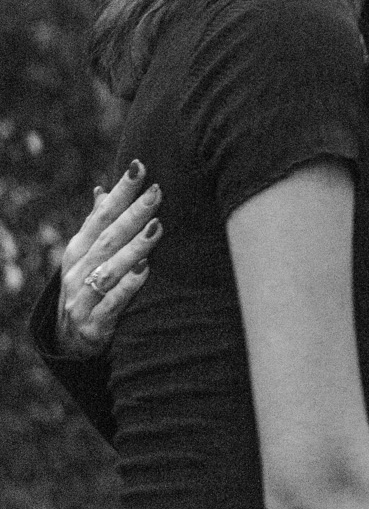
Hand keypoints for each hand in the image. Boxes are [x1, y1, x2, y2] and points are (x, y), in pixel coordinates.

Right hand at [57, 160, 160, 356]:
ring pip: (110, 268)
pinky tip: (145, 270)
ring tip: (157, 227)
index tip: (139, 167)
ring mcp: (82, 297)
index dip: (120, 192)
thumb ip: (98, 225)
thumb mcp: (88, 257)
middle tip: (157, 191)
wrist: (71, 341)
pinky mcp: (94, 323)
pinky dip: (128, 286)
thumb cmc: (88, 288)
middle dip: (133, 214)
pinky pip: (112, 302)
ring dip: (134, 247)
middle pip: (108, 238)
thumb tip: (102, 189)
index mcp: (78, 249)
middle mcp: (77, 270)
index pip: (101, 215)